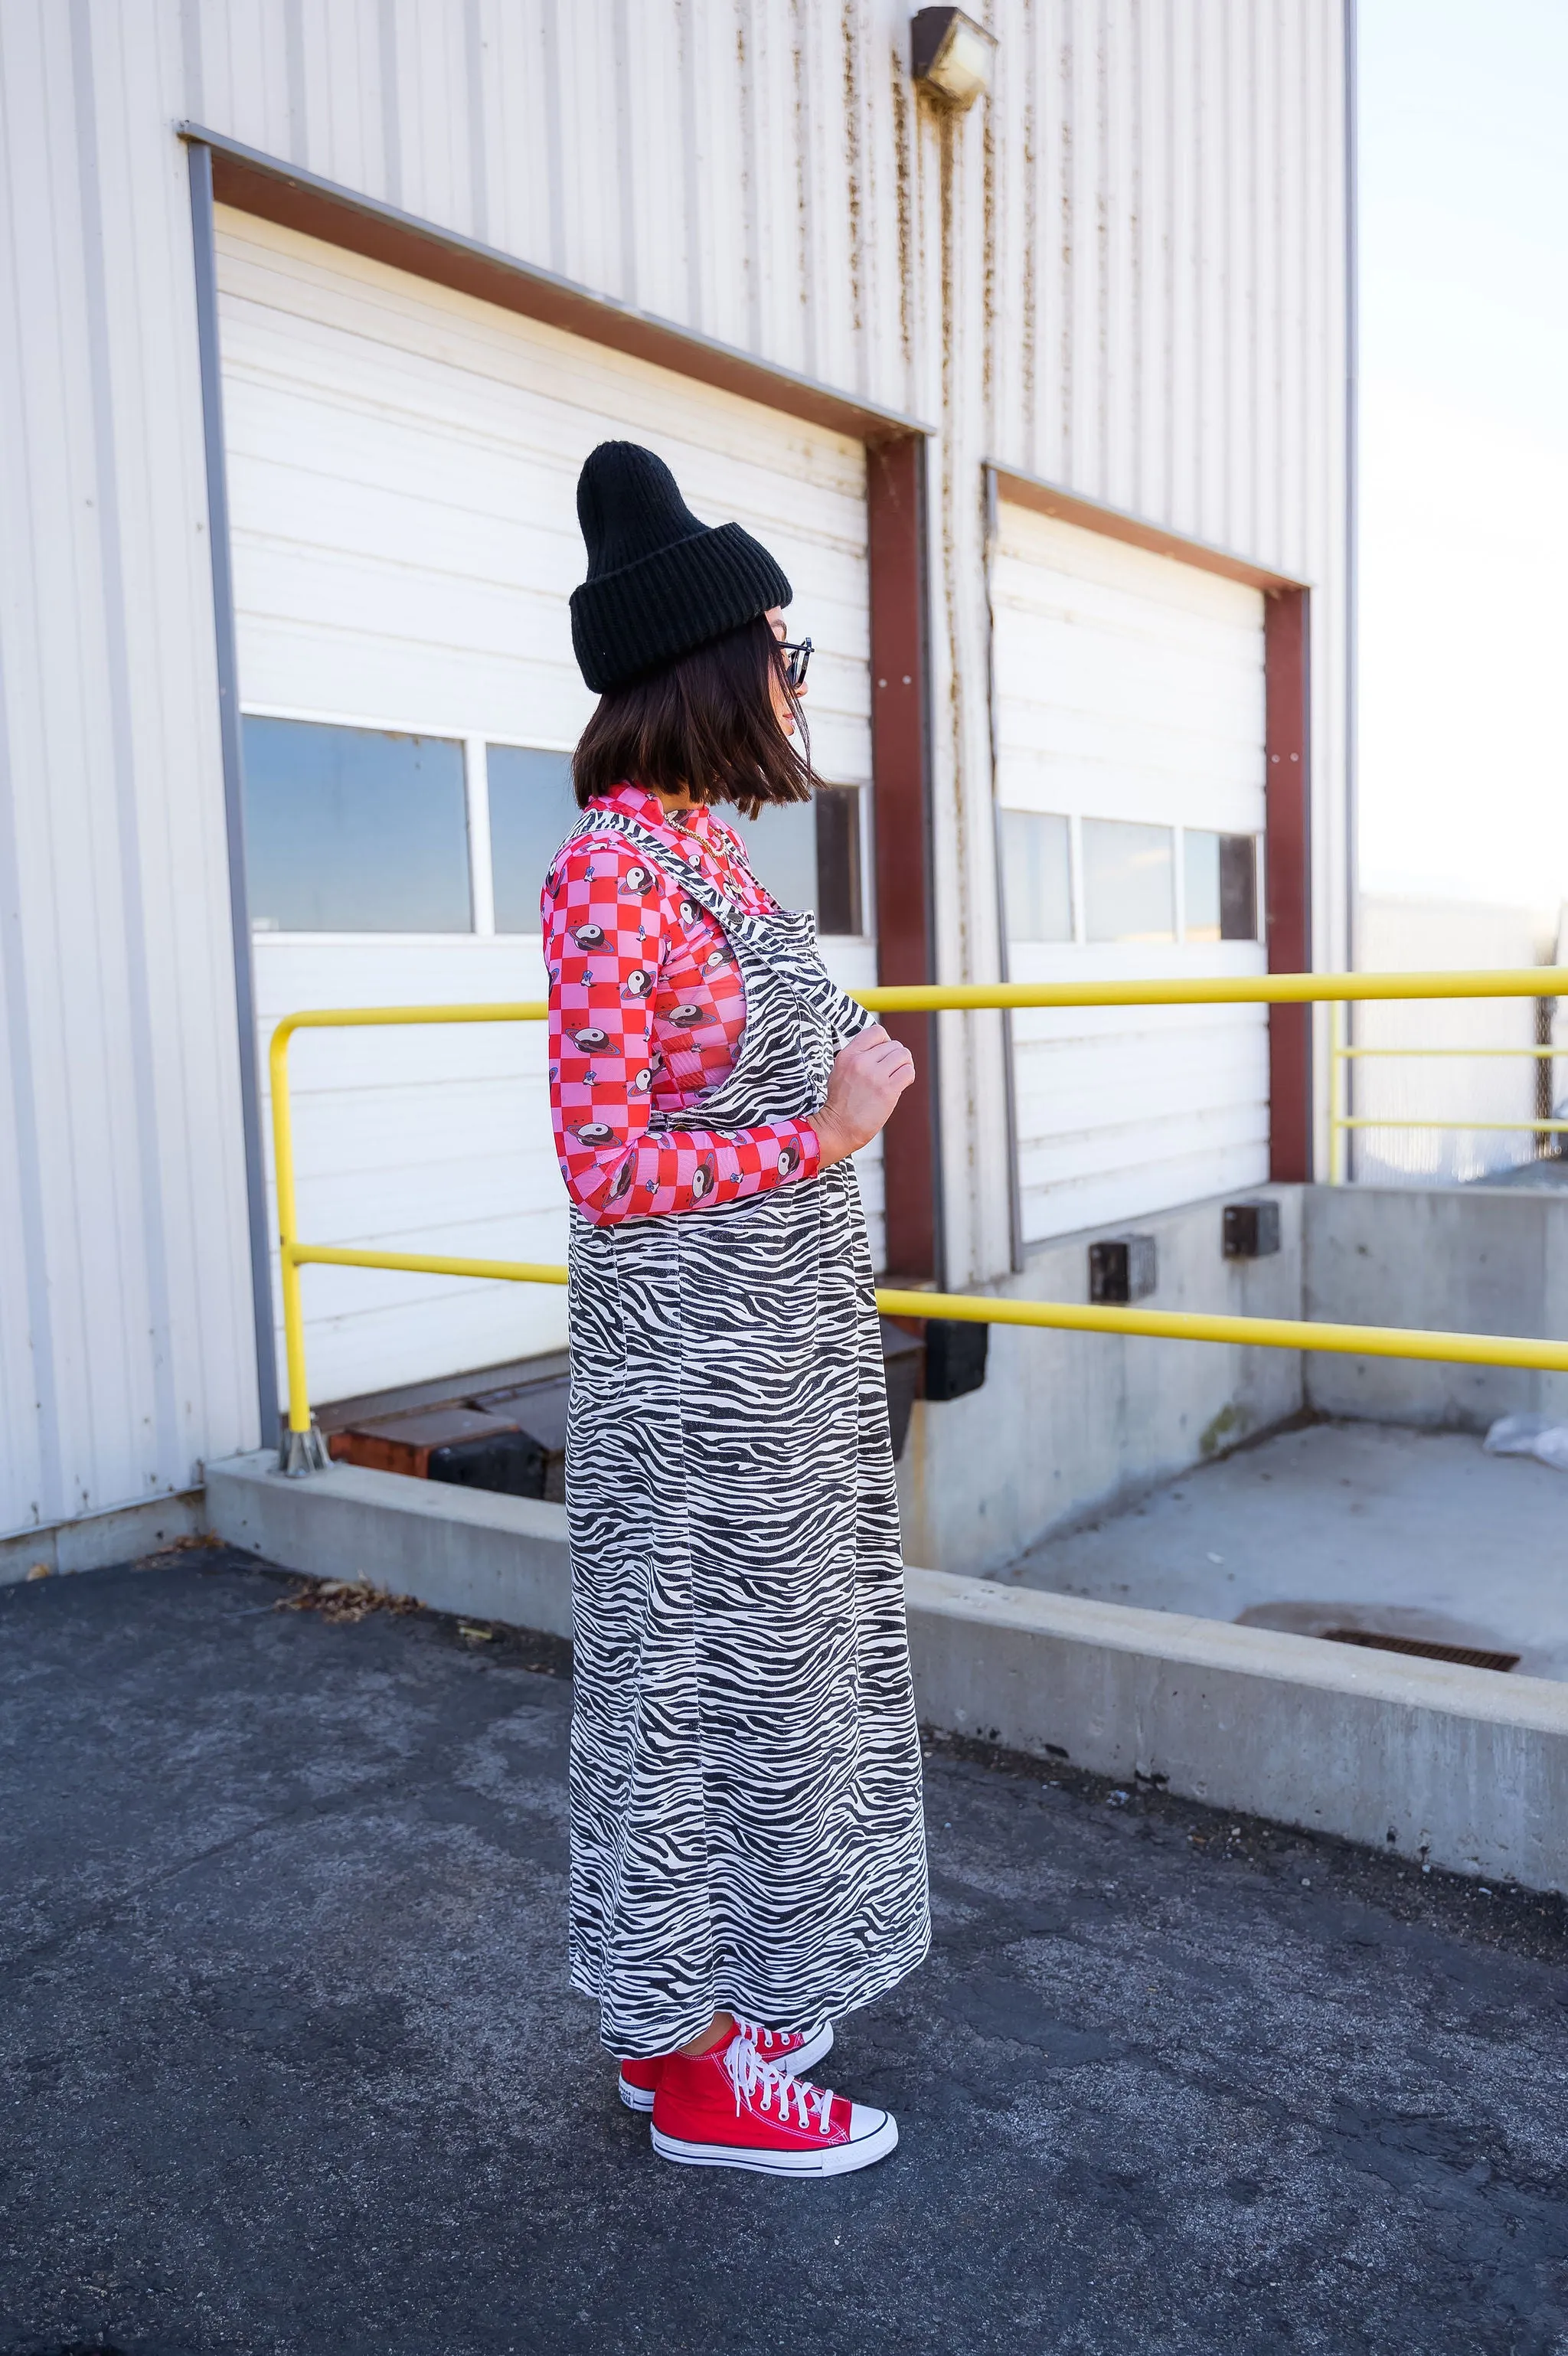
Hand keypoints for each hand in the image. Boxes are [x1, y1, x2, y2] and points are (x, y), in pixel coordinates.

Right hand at [812, 1024, 915, 1167]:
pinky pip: (908, 1072)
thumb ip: (857, 1055)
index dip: (885, 1041)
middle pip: (893, 1044)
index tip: (884, 1053)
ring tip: (897, 1075)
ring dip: (904, 1064)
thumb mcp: (839, 1070)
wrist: (838, 1128)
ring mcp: (874, 1076)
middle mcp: (861, 1062)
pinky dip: (908, 1076)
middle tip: (891, 1070)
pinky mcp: (887, 1091)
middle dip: (896, 1056)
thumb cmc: (840, 1102)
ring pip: (903, 1055)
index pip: (876, 1032)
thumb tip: (881, 1046)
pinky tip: (900, 1084)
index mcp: (848, 1055)